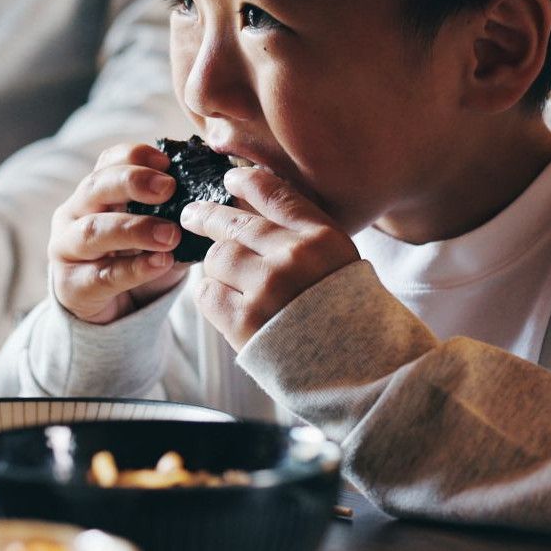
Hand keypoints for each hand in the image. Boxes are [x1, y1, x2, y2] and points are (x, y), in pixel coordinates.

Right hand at [49, 143, 187, 323]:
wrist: (108, 311)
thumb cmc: (134, 260)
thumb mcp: (152, 230)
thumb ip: (176, 212)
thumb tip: (217, 199)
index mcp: (96, 192)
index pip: (108, 161)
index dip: (136, 156)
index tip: (167, 162)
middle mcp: (74, 214)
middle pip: (95, 187)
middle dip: (132, 182)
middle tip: (169, 189)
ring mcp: (67, 249)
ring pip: (92, 231)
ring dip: (135, 229)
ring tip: (171, 234)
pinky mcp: (72, 286)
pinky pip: (103, 274)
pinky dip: (135, 268)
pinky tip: (162, 263)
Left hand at [181, 166, 357, 349]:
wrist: (357, 372)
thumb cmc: (348, 319)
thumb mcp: (341, 264)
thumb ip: (305, 237)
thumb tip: (253, 213)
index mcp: (323, 238)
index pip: (275, 194)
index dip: (246, 181)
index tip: (230, 179)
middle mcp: (294, 257)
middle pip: (235, 223)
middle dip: (208, 216)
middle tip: (193, 214)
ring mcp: (267, 288)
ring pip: (217, 257)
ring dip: (215, 265)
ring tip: (220, 274)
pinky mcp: (244, 321)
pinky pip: (208, 293)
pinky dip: (210, 293)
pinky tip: (221, 298)